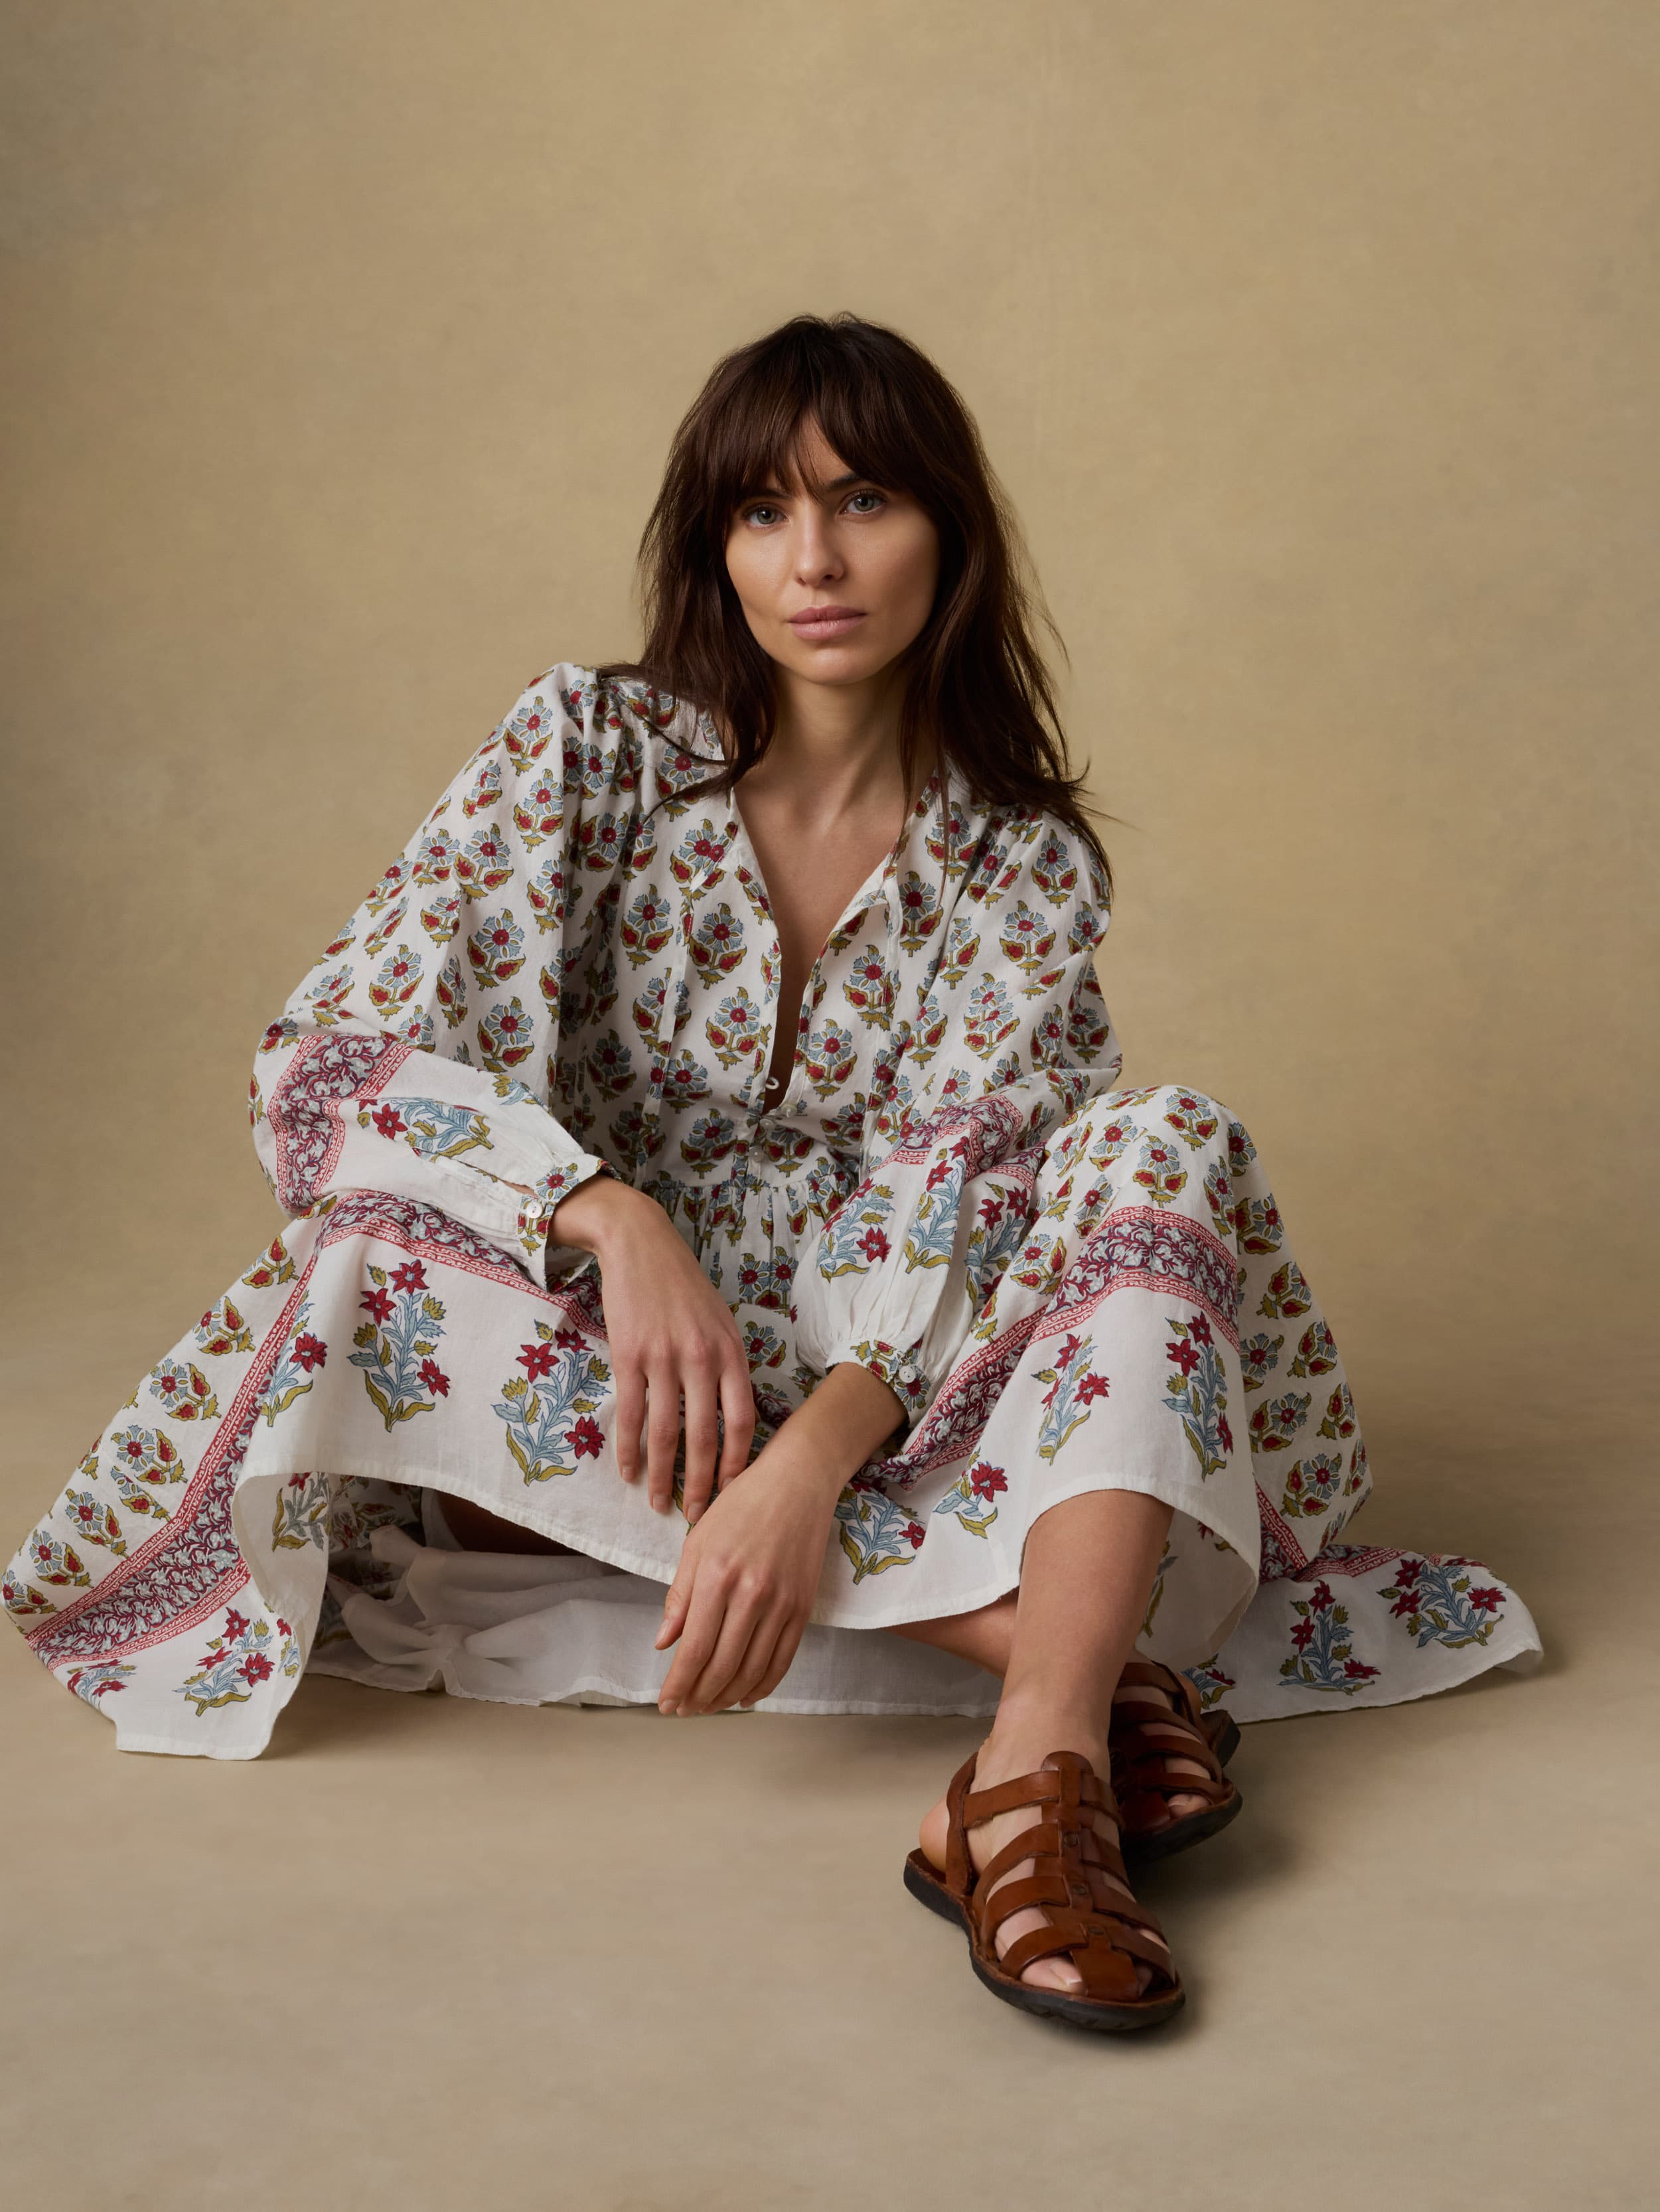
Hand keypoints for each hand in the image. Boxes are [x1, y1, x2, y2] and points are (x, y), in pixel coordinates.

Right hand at [549, 1174, 755, 1520]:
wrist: (641, 1244)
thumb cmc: (684, 1287)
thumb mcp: (721, 1321)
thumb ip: (728, 1367)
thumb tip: (734, 1418)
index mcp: (731, 1352)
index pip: (744, 1421)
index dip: (739, 1464)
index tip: (735, 1495)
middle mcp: (702, 1358)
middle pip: (707, 1436)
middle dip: (703, 1485)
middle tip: (698, 1518)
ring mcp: (664, 1358)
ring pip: (666, 1432)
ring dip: (662, 1476)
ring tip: (660, 1506)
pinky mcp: (628, 1356)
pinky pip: (629, 1414)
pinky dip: (627, 1449)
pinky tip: (627, 1472)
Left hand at [653, 1360, 911, 1714]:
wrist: (798, 1482)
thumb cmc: (741, 1505)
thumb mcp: (697, 1542)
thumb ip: (680, 1596)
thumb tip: (664, 1643)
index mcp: (717, 1577)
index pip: (694, 1649)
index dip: (678, 1684)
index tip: (665, 1703)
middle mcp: (751, 1595)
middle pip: (722, 1666)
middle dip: (699, 1697)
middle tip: (684, 1710)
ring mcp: (782, 1603)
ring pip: (752, 1670)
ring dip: (727, 1696)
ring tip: (708, 1707)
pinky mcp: (803, 1607)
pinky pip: (783, 1660)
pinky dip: (763, 1685)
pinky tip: (745, 1696)